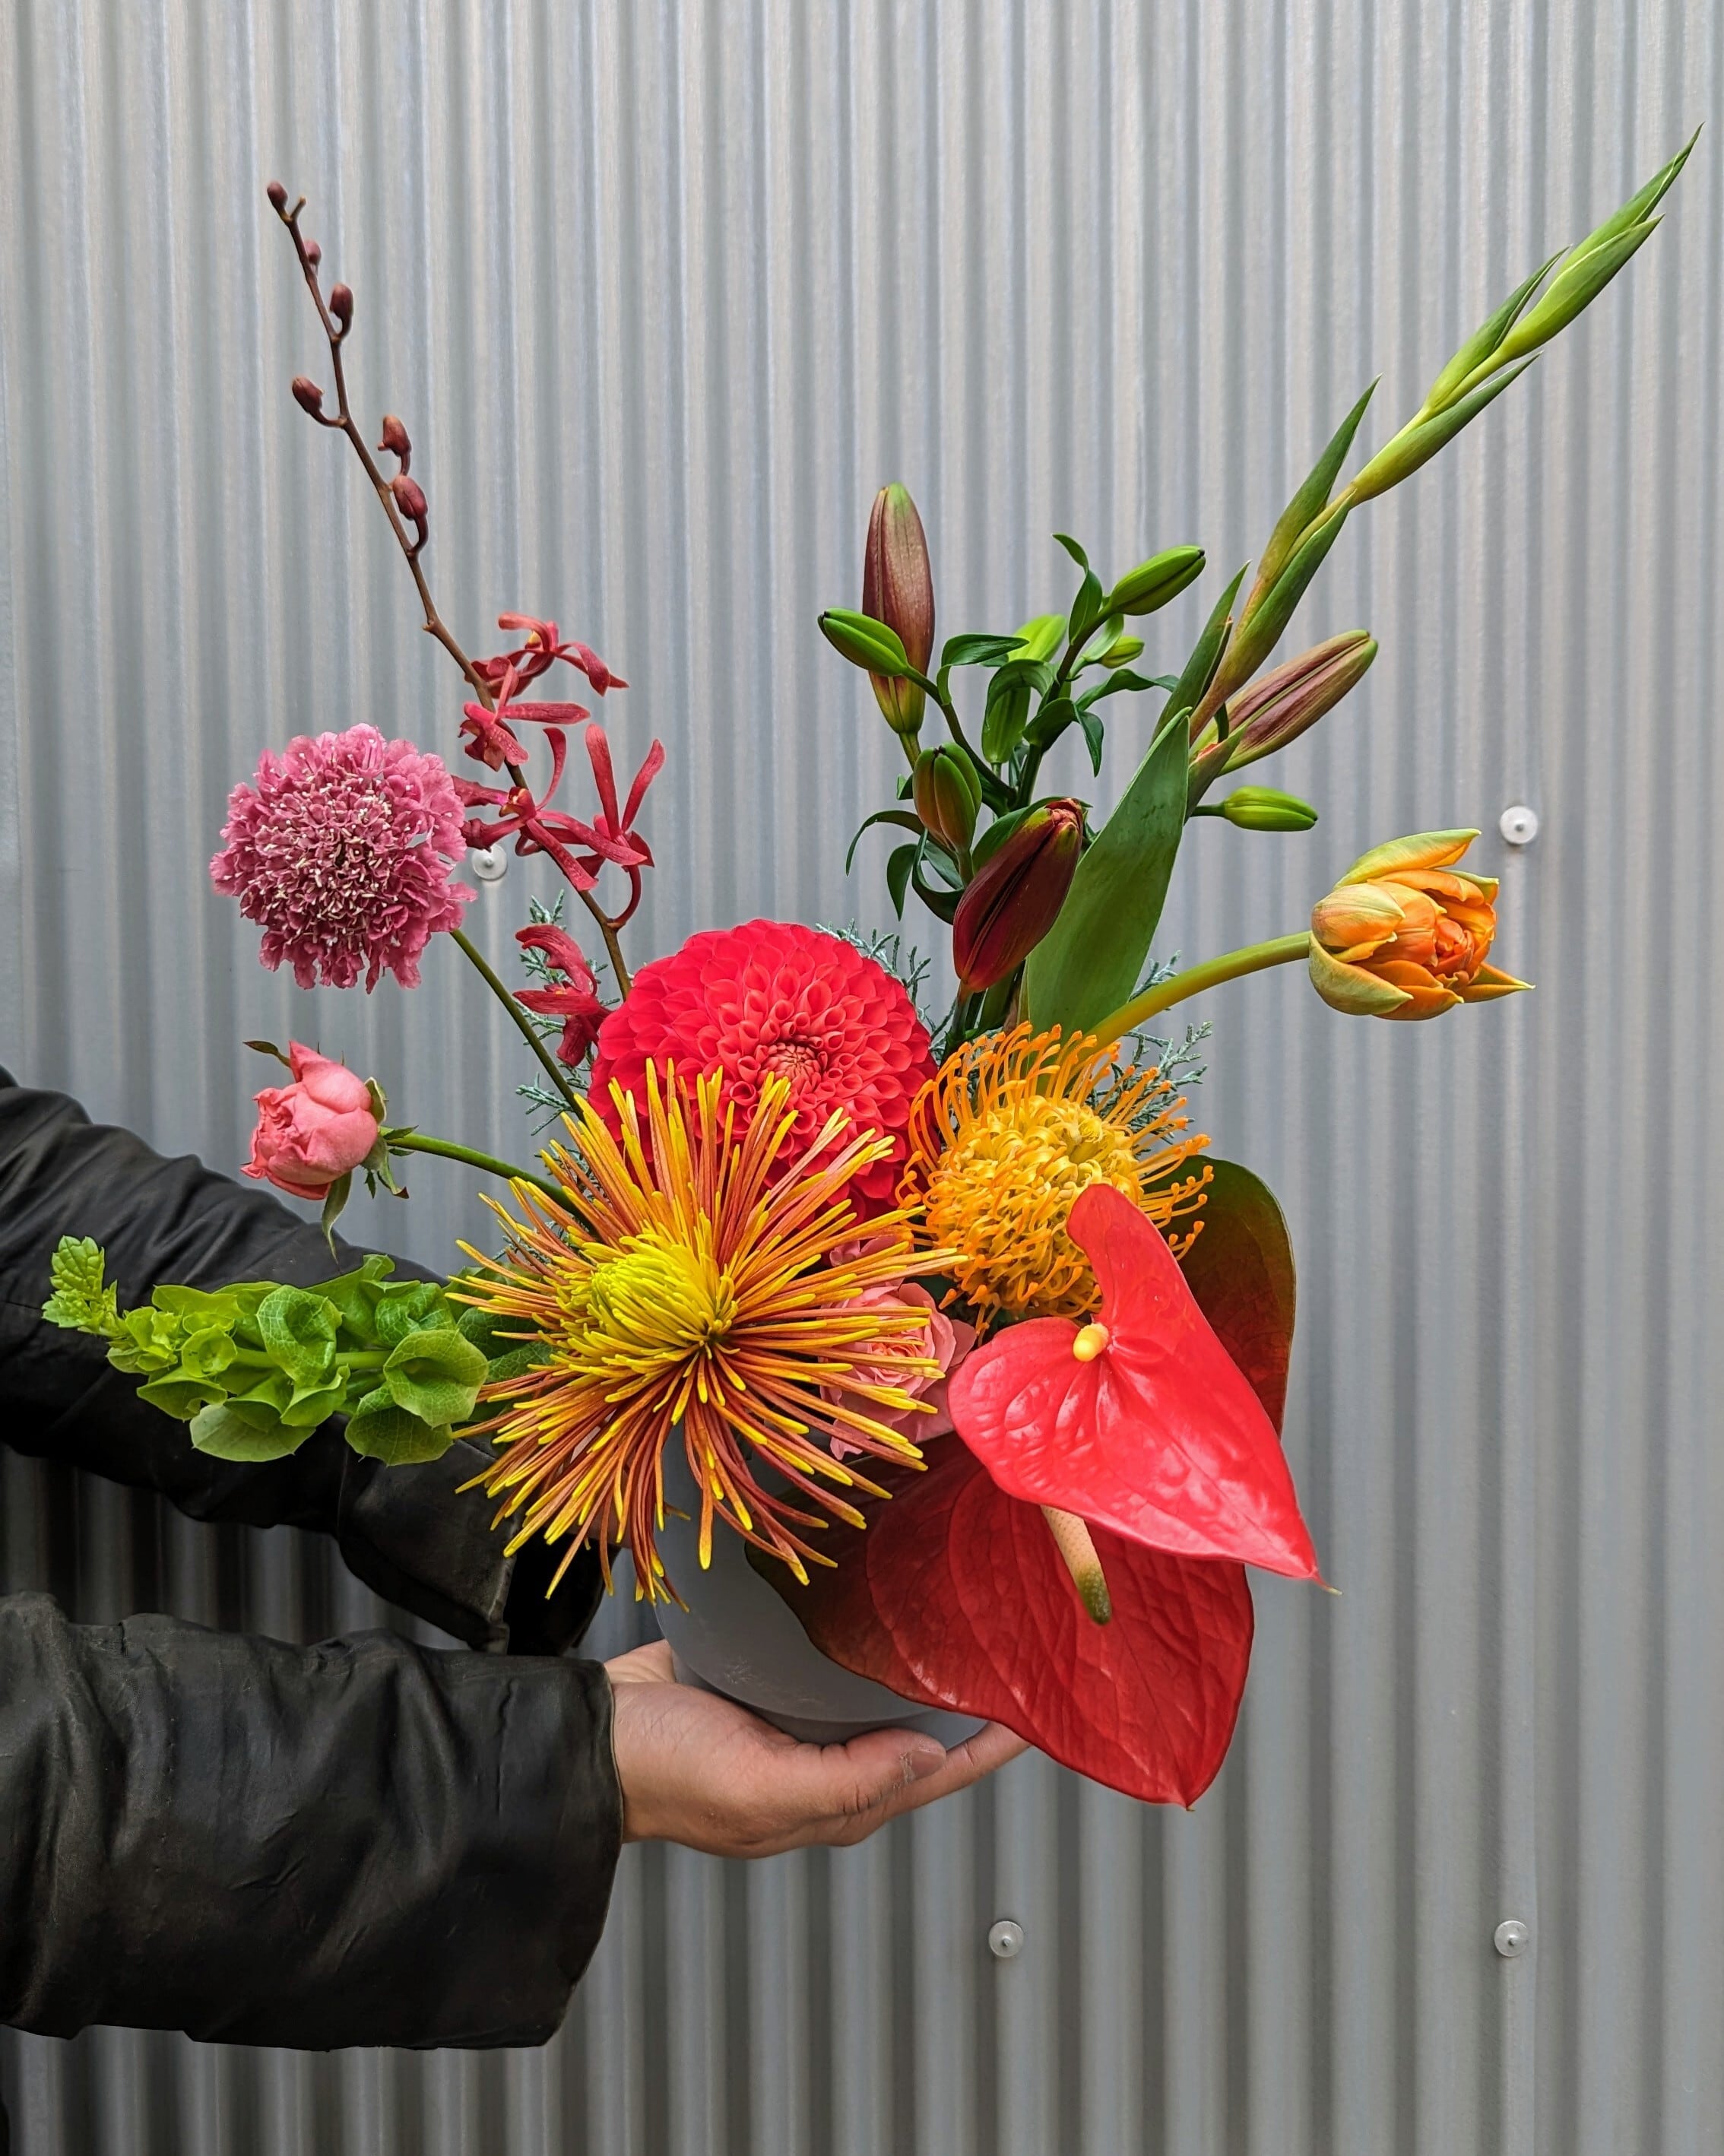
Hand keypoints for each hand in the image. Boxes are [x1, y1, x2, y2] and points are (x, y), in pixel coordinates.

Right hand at [604, 1639, 1028, 1856]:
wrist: (586, 1735)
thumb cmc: (665, 1775)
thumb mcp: (761, 1790)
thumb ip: (849, 1781)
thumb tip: (928, 1755)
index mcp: (831, 1800)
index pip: (932, 1773)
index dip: (987, 1747)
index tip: (1039, 1709)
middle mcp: (822, 1760)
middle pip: (913, 1730)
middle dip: (964, 1698)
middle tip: (1011, 1647)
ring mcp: (793, 1717)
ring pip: (875, 1691)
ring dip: (915, 1660)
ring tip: (961, 1617)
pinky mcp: (763, 1675)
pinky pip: (826, 1657)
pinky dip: (859, 1634)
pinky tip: (879, 1600)